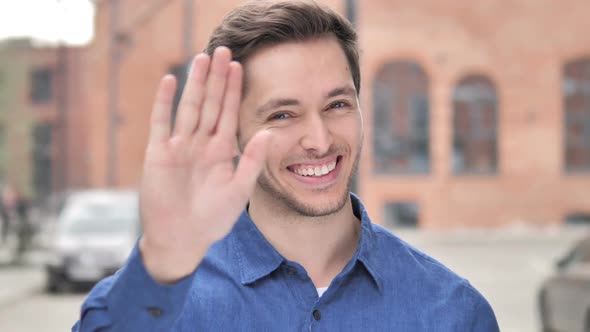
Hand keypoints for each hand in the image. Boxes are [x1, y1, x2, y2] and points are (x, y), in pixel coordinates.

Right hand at [139, 47, 269, 282]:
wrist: (182, 238)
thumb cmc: (212, 219)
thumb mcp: (239, 189)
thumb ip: (252, 160)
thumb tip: (268, 132)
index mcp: (221, 151)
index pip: (228, 113)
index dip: (233, 90)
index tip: (240, 66)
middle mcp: (201, 144)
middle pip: (209, 103)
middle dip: (216, 78)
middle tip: (222, 49)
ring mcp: (179, 146)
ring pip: (188, 107)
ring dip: (195, 83)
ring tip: (202, 57)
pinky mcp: (159, 154)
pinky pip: (161, 122)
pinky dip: (165, 102)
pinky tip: (171, 80)